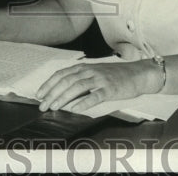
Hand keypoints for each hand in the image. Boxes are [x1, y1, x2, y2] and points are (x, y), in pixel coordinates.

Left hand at [36, 60, 160, 112]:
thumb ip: (81, 79)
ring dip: (64, 97)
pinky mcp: (110, 89)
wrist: (138, 74)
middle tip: (42, 105)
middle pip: (67, 81)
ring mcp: (100, 79)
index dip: (49, 84)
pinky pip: (95, 96)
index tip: (39, 94)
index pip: (62, 74)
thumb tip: (62, 93)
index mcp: (85, 67)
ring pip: (78, 86)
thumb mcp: (96, 73)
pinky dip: (83, 102)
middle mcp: (91, 71)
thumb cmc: (116, 76)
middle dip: (52, 93)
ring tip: (54, 107)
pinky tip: (75, 109)